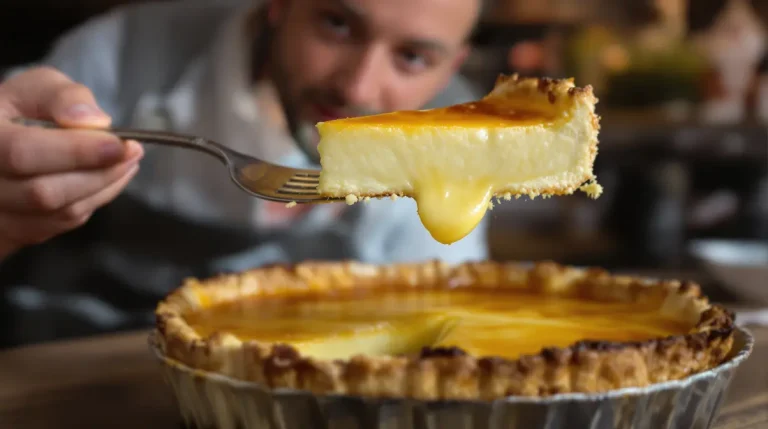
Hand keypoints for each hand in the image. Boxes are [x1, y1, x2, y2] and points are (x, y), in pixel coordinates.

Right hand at [0, 67, 143, 258]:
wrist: (1, 143)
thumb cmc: (17, 111)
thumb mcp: (35, 88)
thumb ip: (61, 97)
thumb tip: (93, 121)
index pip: (22, 153)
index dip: (76, 151)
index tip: (118, 144)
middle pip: (44, 193)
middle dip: (99, 173)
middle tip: (132, 152)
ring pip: (58, 214)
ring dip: (103, 188)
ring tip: (127, 162)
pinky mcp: (16, 231)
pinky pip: (61, 224)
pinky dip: (93, 201)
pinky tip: (108, 178)